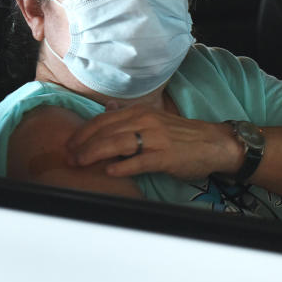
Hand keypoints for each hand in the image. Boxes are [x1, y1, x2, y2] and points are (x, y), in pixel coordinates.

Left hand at [66, 105, 242, 180]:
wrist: (213, 143)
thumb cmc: (181, 135)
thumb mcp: (154, 119)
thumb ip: (129, 116)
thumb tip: (107, 109)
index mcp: (140, 112)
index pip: (104, 120)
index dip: (84, 132)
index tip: (69, 143)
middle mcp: (145, 121)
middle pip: (106, 131)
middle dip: (83, 144)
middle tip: (69, 156)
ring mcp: (156, 138)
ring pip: (118, 144)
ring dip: (95, 153)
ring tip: (80, 162)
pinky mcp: (166, 156)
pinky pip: (140, 161)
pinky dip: (124, 166)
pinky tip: (110, 172)